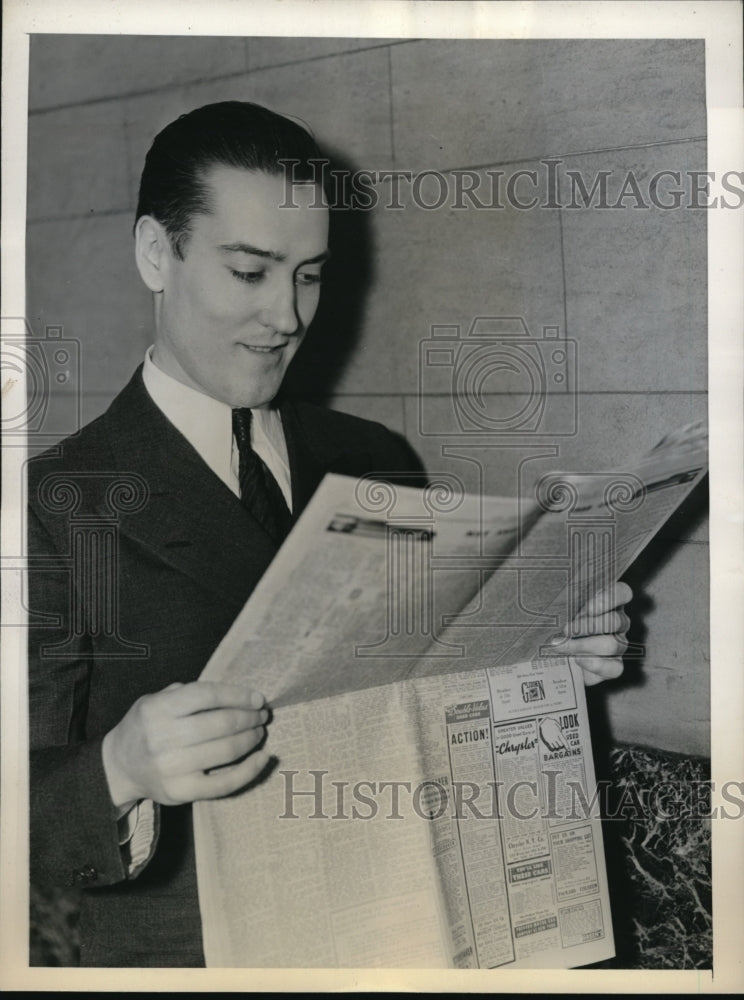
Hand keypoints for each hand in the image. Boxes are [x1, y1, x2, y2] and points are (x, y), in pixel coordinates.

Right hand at [102, 681, 269, 807]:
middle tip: (262, 715)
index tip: (258, 698)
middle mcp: (163, 737)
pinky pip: (225, 783)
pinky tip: (263, 757)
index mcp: (159, 709)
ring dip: (251, 738)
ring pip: (227, 750)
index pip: (207, 695)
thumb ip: (189, 693)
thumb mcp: (157, 699)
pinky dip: (250, 770)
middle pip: (222, 723)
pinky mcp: (181, 792)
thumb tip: (239, 696)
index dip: (238, 695)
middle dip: (249, 717)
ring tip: (259, 731)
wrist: (119, 766)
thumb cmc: (147, 727)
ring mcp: (172, 768)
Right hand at [539, 717, 568, 751]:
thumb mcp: (557, 725)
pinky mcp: (548, 741)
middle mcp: (555, 737)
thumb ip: (560, 729)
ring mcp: (551, 739)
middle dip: (561, 744)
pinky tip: (553, 744)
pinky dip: (553, 747)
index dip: (566, 745)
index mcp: (558, 733)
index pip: (564, 741)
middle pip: (561, 745)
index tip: (568, 749)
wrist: (543, 724)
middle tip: (560, 743)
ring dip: (557, 746)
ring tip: (556, 742)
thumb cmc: (550, 723)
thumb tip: (561, 732)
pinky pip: (552, 747)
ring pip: (556, 747)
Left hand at [546, 582, 631, 686]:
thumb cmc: (554, 623)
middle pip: (618, 621)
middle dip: (589, 626)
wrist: (550, 653)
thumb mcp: (556, 608)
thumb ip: (559, 600)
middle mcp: (617, 622)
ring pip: (614, 645)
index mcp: (606, 602)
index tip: (589, 607)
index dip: (610, 598)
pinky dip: (595, 664)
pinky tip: (576, 660)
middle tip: (566, 629)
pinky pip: (615, 668)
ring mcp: (618, 645)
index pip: (623, 592)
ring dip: (585, 645)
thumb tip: (548, 593)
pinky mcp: (613, 666)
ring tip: (561, 645)